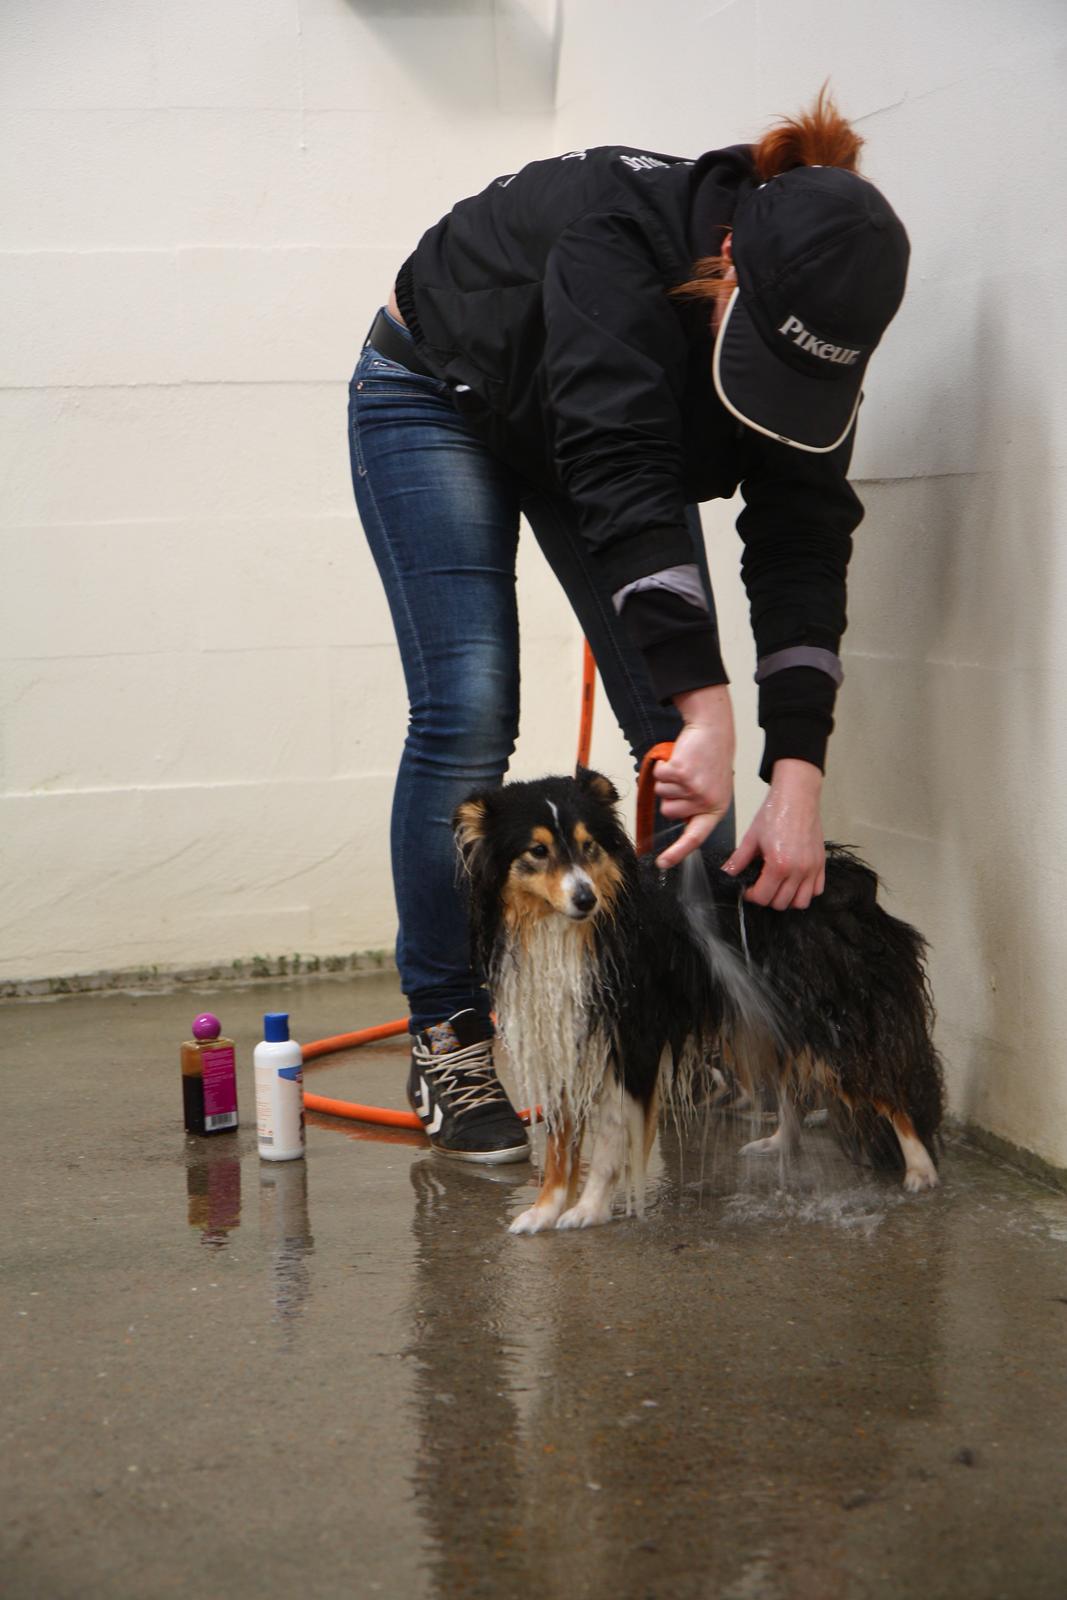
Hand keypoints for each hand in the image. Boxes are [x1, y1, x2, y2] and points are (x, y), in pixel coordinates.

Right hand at [654, 685, 734, 868]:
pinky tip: (679, 759)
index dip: (677, 852)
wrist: (713, 730)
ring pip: (662, 795)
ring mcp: (694, 788)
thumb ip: (698, 808)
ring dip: (667, 781)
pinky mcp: (681, 773)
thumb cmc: (710, 760)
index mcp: (715, 810)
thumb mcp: (712, 789)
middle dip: (670, 796)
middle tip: (686, 780)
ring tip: (685, 767)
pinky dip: (662, 767)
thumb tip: (680, 823)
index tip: (662, 863)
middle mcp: (706, 802)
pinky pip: (659, 777)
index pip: (694, 838)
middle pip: (668, 813)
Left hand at [723, 759, 825, 909]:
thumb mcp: (751, 838)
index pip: (763, 897)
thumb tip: (726, 874)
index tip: (748, 889)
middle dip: (767, 898)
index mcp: (778, 865)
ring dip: (788, 899)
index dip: (751, 896)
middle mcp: (798, 870)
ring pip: (801, 902)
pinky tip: (794, 880)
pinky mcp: (821, 863)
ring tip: (778, 886)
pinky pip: (817, 889)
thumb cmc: (774, 813)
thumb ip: (738, 860)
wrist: (796, 796)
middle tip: (760, 886)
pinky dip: (805, 890)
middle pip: (781, 903)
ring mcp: (812, 868)